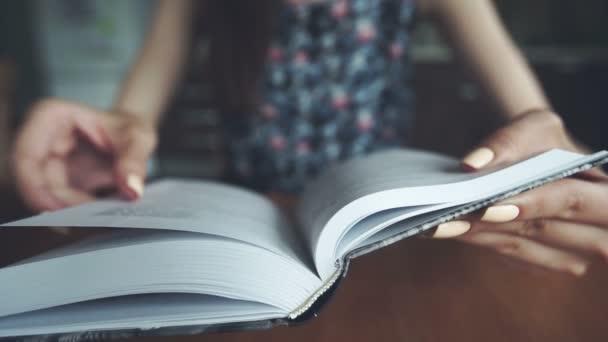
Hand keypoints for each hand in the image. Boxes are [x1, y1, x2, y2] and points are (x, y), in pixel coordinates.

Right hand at [12, 98, 156, 211]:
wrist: (132, 135)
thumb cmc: (129, 127)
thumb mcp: (139, 139)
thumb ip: (134, 161)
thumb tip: (132, 191)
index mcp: (51, 116)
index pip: (27, 155)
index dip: (35, 187)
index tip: (59, 211)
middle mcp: (41, 137)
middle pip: (31, 180)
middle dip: (54, 205)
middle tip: (82, 223)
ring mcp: (45, 160)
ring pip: (42, 194)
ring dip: (66, 211)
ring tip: (95, 219)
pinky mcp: (54, 179)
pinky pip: (55, 201)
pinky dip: (72, 212)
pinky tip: (92, 218)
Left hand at [431, 110, 607, 275]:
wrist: (540, 159)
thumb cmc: (542, 140)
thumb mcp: (533, 126)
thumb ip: (509, 141)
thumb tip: (473, 164)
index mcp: (606, 193)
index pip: (571, 200)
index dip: (532, 204)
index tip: (488, 205)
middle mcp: (598, 229)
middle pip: (542, 229)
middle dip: (494, 224)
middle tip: (450, 217)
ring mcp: (573, 251)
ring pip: (524, 245)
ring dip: (479, 235)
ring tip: (439, 223)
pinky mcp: (547, 260)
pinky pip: (513, 253)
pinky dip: (481, 240)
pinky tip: (450, 229)